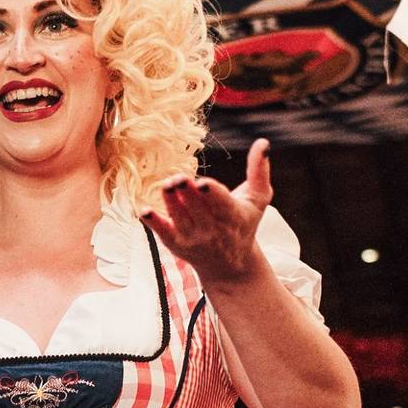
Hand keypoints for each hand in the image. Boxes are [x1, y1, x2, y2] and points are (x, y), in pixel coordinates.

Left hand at [140, 138, 272, 285]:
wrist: (230, 265)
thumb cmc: (244, 224)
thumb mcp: (257, 200)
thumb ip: (259, 172)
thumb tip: (263, 142)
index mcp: (233, 215)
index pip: (221, 203)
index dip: (211, 193)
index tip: (203, 183)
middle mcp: (212, 228)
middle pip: (198, 209)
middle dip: (188, 193)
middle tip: (179, 179)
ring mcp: (193, 237)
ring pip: (180, 218)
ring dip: (171, 202)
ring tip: (166, 185)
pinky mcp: (176, 243)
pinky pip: (163, 232)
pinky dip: (153, 222)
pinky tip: (144, 211)